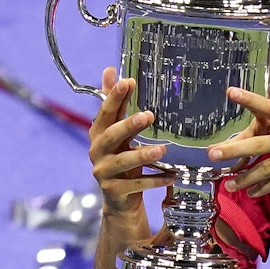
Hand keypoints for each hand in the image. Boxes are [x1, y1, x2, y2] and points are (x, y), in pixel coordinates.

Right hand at [88, 67, 175, 213]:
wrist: (120, 199)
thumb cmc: (122, 157)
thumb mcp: (119, 130)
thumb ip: (116, 104)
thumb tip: (110, 70)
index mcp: (99, 134)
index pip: (105, 112)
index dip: (114, 97)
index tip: (128, 82)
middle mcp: (97, 152)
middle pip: (109, 136)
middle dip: (127, 125)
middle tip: (149, 115)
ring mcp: (104, 172)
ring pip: (122, 162)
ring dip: (142, 155)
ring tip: (163, 149)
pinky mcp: (115, 191)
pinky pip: (136, 185)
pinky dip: (155, 180)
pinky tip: (172, 176)